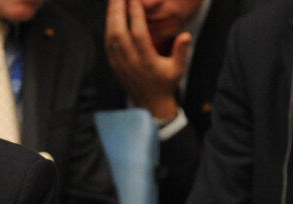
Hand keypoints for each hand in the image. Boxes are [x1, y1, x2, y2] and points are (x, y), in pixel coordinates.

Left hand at [105, 0, 189, 119]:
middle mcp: (131, 62)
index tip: (134, 0)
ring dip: (110, 18)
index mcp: (147, 61)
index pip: (138, 34)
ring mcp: (120, 64)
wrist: (150, 103)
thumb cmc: (165, 83)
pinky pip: (107, 44)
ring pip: (110, 37)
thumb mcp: (178, 69)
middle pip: (119, 33)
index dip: (135, 16)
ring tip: (113, 1)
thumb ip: (181, 52)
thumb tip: (185, 35)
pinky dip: (108, 28)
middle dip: (117, 11)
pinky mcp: (113, 65)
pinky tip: (110, 16)